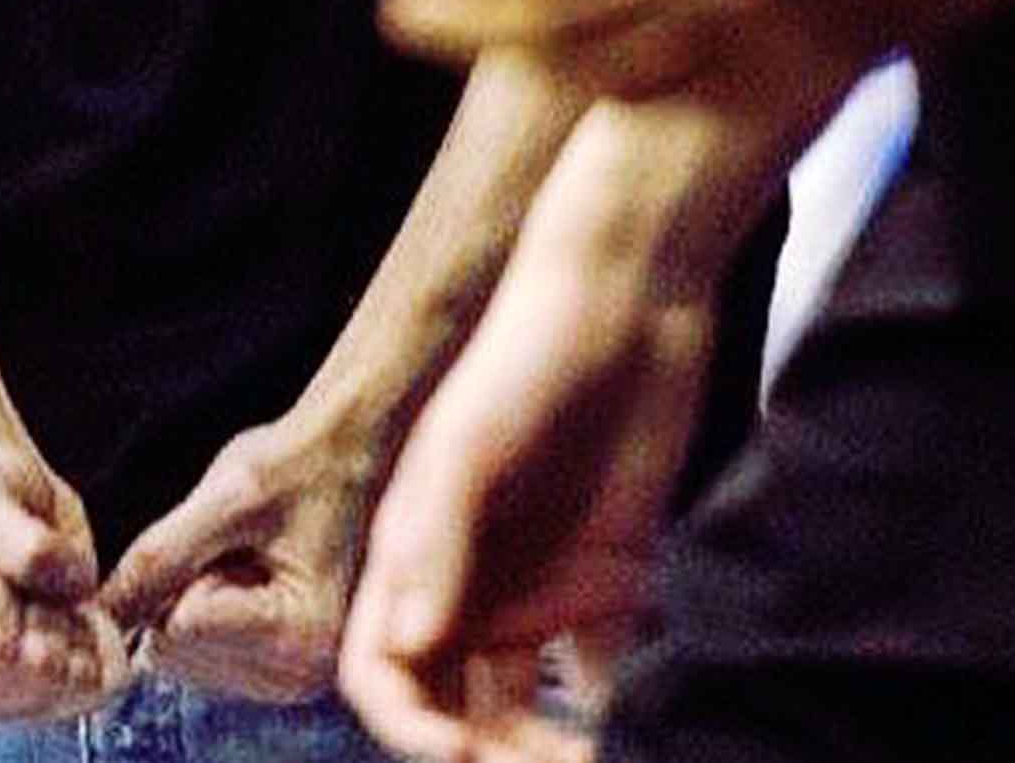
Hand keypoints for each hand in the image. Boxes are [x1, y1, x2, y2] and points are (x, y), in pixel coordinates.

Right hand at [0, 434, 127, 720]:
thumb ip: (20, 542)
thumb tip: (73, 589)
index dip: (13, 586)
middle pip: (40, 672)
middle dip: (53, 607)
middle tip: (22, 568)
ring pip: (74, 683)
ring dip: (76, 622)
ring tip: (39, 585)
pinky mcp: (32, 707)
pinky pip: (98, 687)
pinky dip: (98, 640)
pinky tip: (67, 608)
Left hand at [97, 414, 367, 699]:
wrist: (357, 455)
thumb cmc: (300, 464)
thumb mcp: (227, 497)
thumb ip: (161, 557)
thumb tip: (101, 613)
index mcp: (297, 635)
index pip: (177, 627)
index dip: (178, 571)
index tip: (222, 532)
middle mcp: (301, 676)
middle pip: (176, 651)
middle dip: (186, 590)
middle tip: (241, 544)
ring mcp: (294, 681)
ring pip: (183, 656)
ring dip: (196, 601)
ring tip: (250, 558)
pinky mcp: (283, 673)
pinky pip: (203, 655)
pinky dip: (209, 614)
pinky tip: (251, 577)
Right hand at [340, 234, 707, 762]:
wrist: (632, 298)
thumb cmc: (527, 354)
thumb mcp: (469, 443)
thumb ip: (434, 541)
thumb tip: (408, 648)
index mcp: (414, 555)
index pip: (383, 670)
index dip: (407, 725)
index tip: (460, 755)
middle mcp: (468, 583)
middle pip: (451, 705)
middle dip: (480, 756)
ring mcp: (538, 586)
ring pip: (521, 708)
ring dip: (539, 750)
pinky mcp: (609, 581)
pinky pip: (597, 676)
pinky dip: (605, 716)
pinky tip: (631, 729)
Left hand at [425, 0, 1014, 119]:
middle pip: (574, 32)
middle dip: (472, 22)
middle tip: (395, 5)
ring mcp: (805, 31)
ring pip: (638, 80)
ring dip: (545, 62)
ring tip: (482, 32)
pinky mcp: (846, 51)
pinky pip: (713, 92)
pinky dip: (638, 84)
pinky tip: (599, 57)